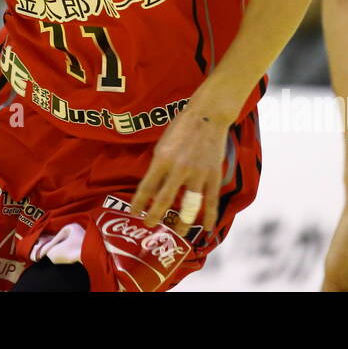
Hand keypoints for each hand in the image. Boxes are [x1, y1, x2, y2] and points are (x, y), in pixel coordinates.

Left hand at [129, 100, 230, 231]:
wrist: (207, 116)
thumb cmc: (181, 128)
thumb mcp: (163, 144)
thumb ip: (158, 166)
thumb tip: (153, 189)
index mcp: (162, 159)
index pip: (146, 188)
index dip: (139, 203)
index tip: (134, 212)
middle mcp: (179, 169)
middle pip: (165, 200)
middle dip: (155, 216)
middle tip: (150, 225)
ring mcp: (198, 173)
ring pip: (189, 206)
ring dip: (182, 222)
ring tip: (177, 232)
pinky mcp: (213, 175)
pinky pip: (211, 201)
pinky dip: (209, 217)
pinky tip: (206, 228)